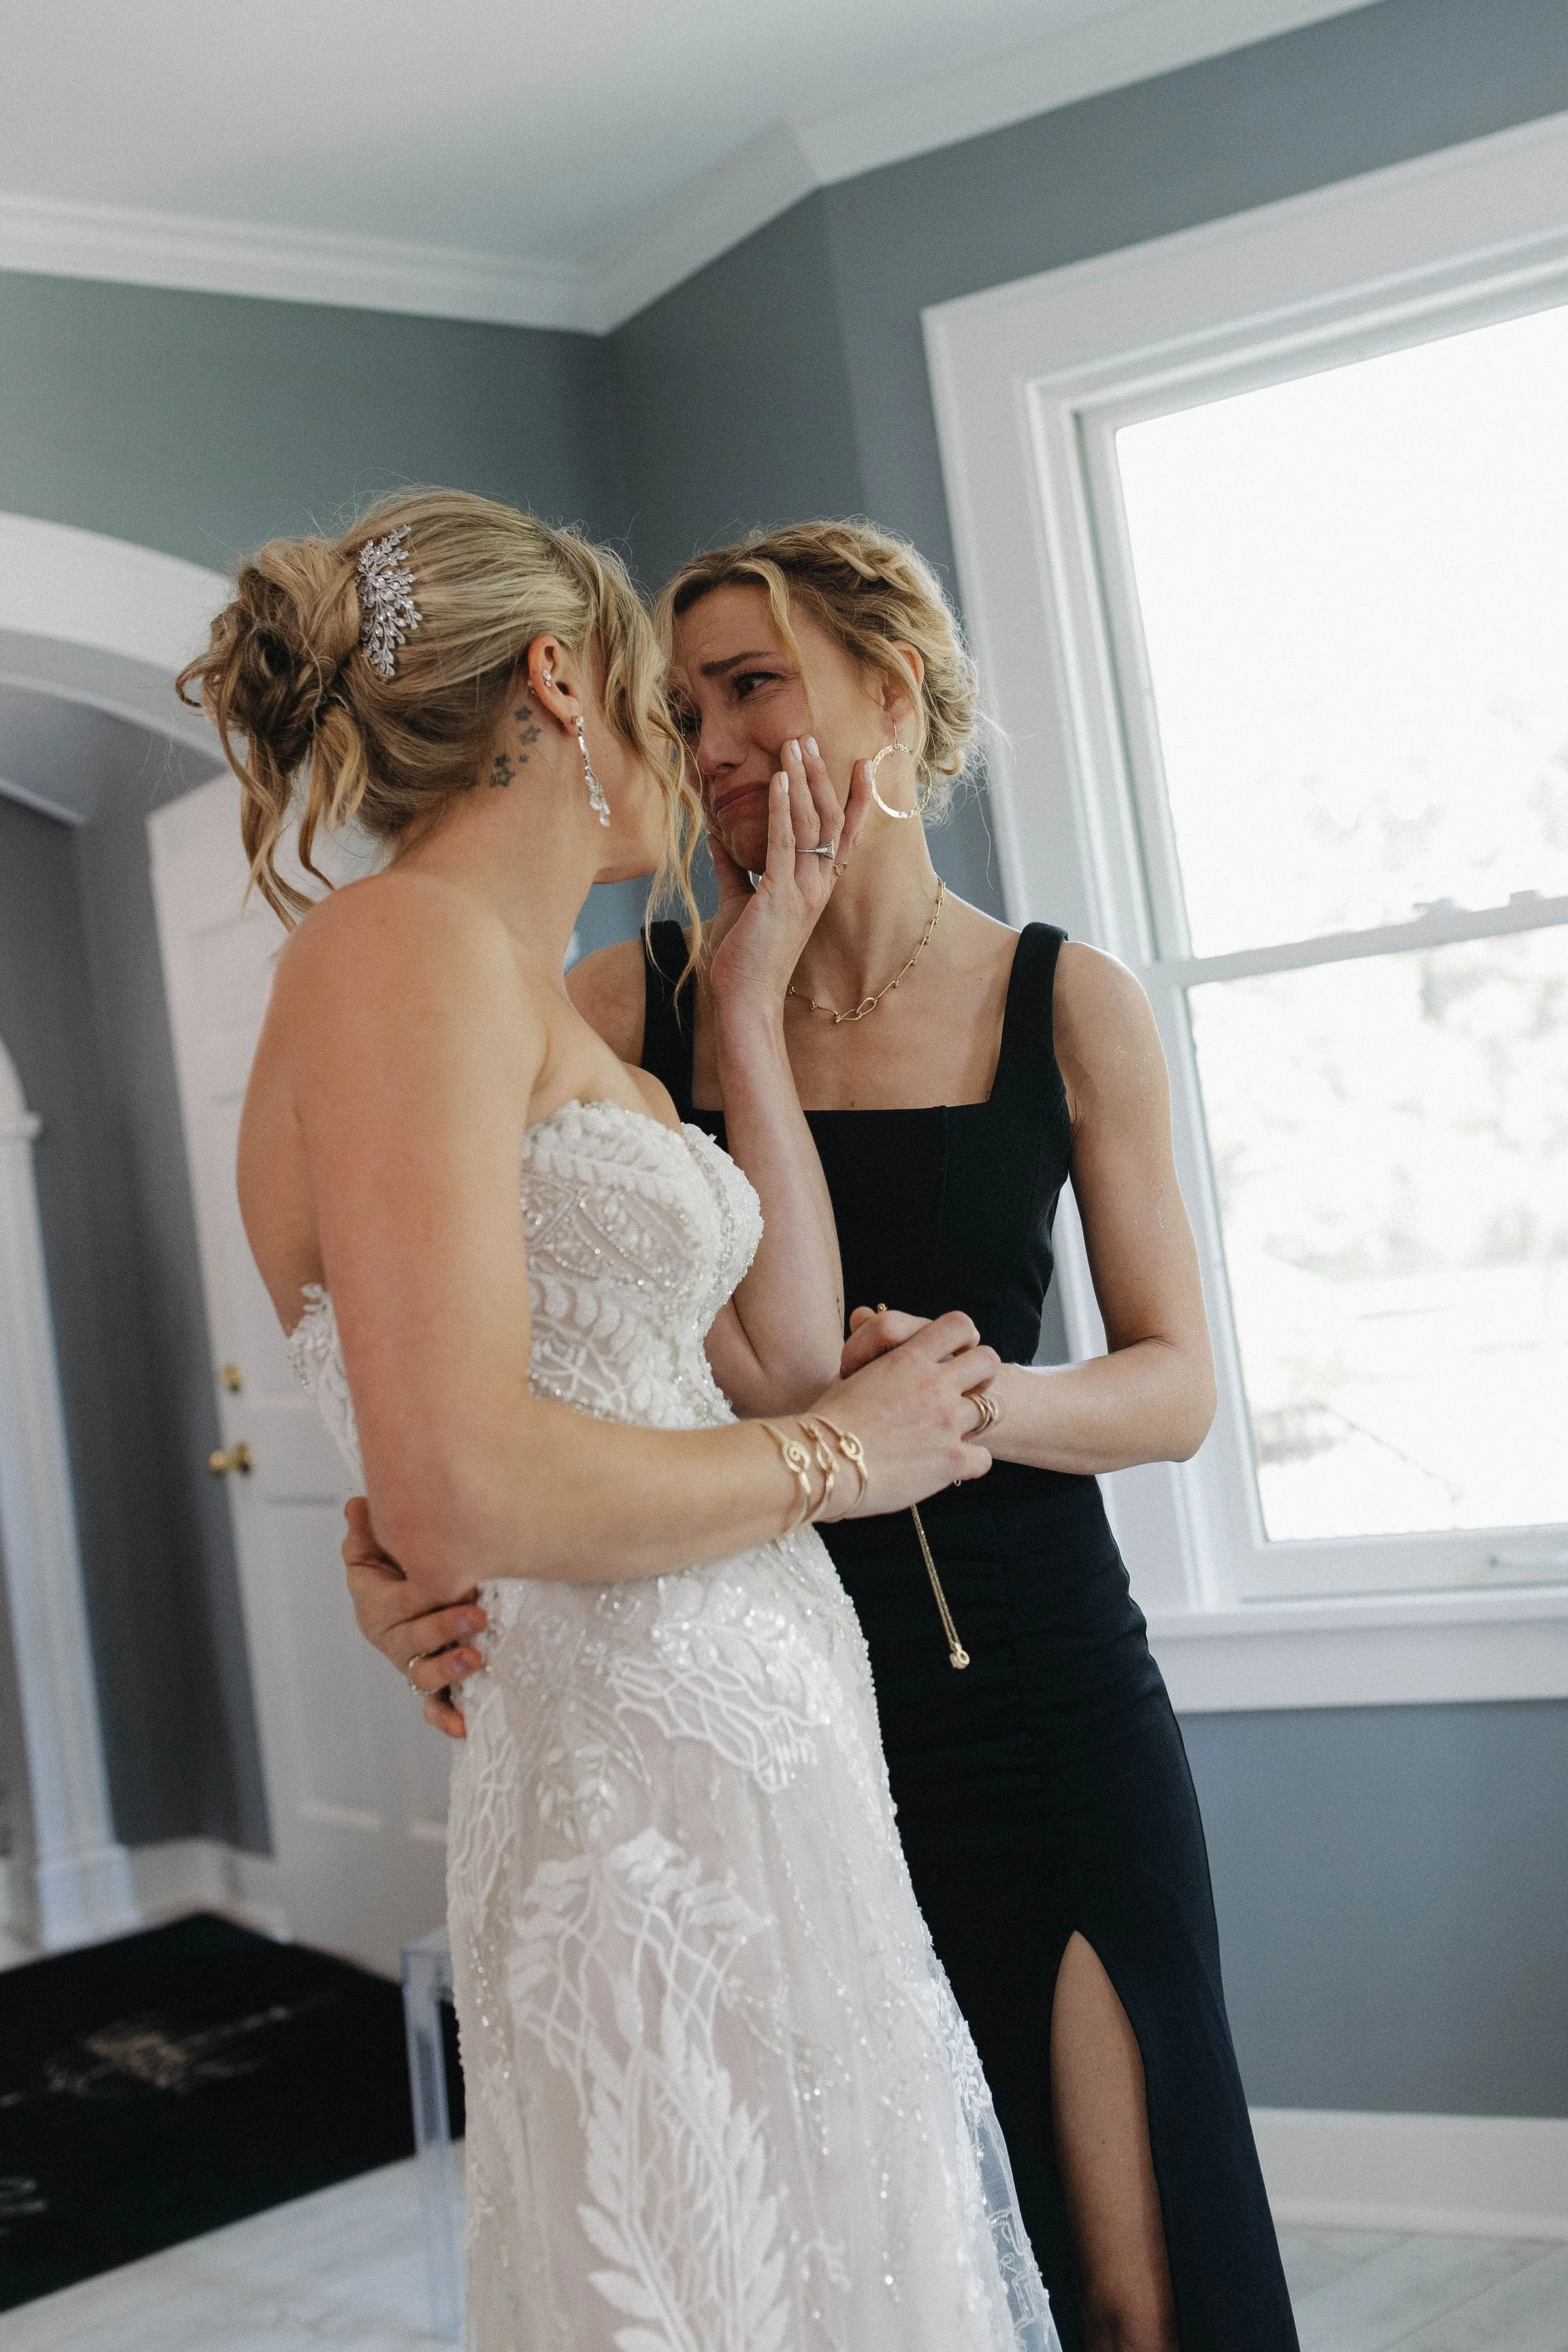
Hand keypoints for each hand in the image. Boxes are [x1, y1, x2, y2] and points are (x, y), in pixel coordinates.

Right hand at [341, 1497, 484, 1738]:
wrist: (404, 1590)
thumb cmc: (394, 1565)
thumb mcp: (376, 1545)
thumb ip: (368, 1528)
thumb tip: (358, 1503)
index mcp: (377, 1605)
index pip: (398, 1602)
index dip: (426, 1596)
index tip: (460, 1582)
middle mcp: (393, 1639)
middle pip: (413, 1639)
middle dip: (445, 1627)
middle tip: (477, 1615)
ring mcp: (411, 1663)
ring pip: (423, 1674)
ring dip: (449, 1669)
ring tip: (474, 1659)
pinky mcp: (431, 1684)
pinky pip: (434, 1706)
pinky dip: (446, 1718)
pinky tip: (465, 1725)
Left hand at [707, 737, 872, 1012]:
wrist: (744, 998)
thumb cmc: (744, 957)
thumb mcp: (738, 903)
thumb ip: (733, 869)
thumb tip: (718, 838)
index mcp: (814, 887)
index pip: (842, 836)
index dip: (854, 800)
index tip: (858, 765)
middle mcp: (817, 886)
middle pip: (829, 820)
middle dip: (820, 777)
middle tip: (808, 740)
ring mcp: (803, 891)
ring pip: (811, 825)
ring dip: (802, 781)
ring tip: (794, 745)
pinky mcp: (780, 896)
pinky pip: (784, 843)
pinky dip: (782, 809)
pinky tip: (779, 780)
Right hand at [805, 1311, 999, 1517]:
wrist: (822, 1465)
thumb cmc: (825, 1423)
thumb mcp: (848, 1376)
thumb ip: (870, 1351)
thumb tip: (865, 1316)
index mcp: (908, 1359)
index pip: (958, 1325)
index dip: (963, 1339)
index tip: (954, 1354)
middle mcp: (934, 1385)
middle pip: (988, 1360)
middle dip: (982, 1375)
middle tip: (965, 1392)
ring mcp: (947, 1422)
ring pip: (993, 1409)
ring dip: (976, 1421)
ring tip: (953, 1432)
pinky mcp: (952, 1459)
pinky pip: (984, 1457)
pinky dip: (970, 1462)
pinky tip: (948, 1466)